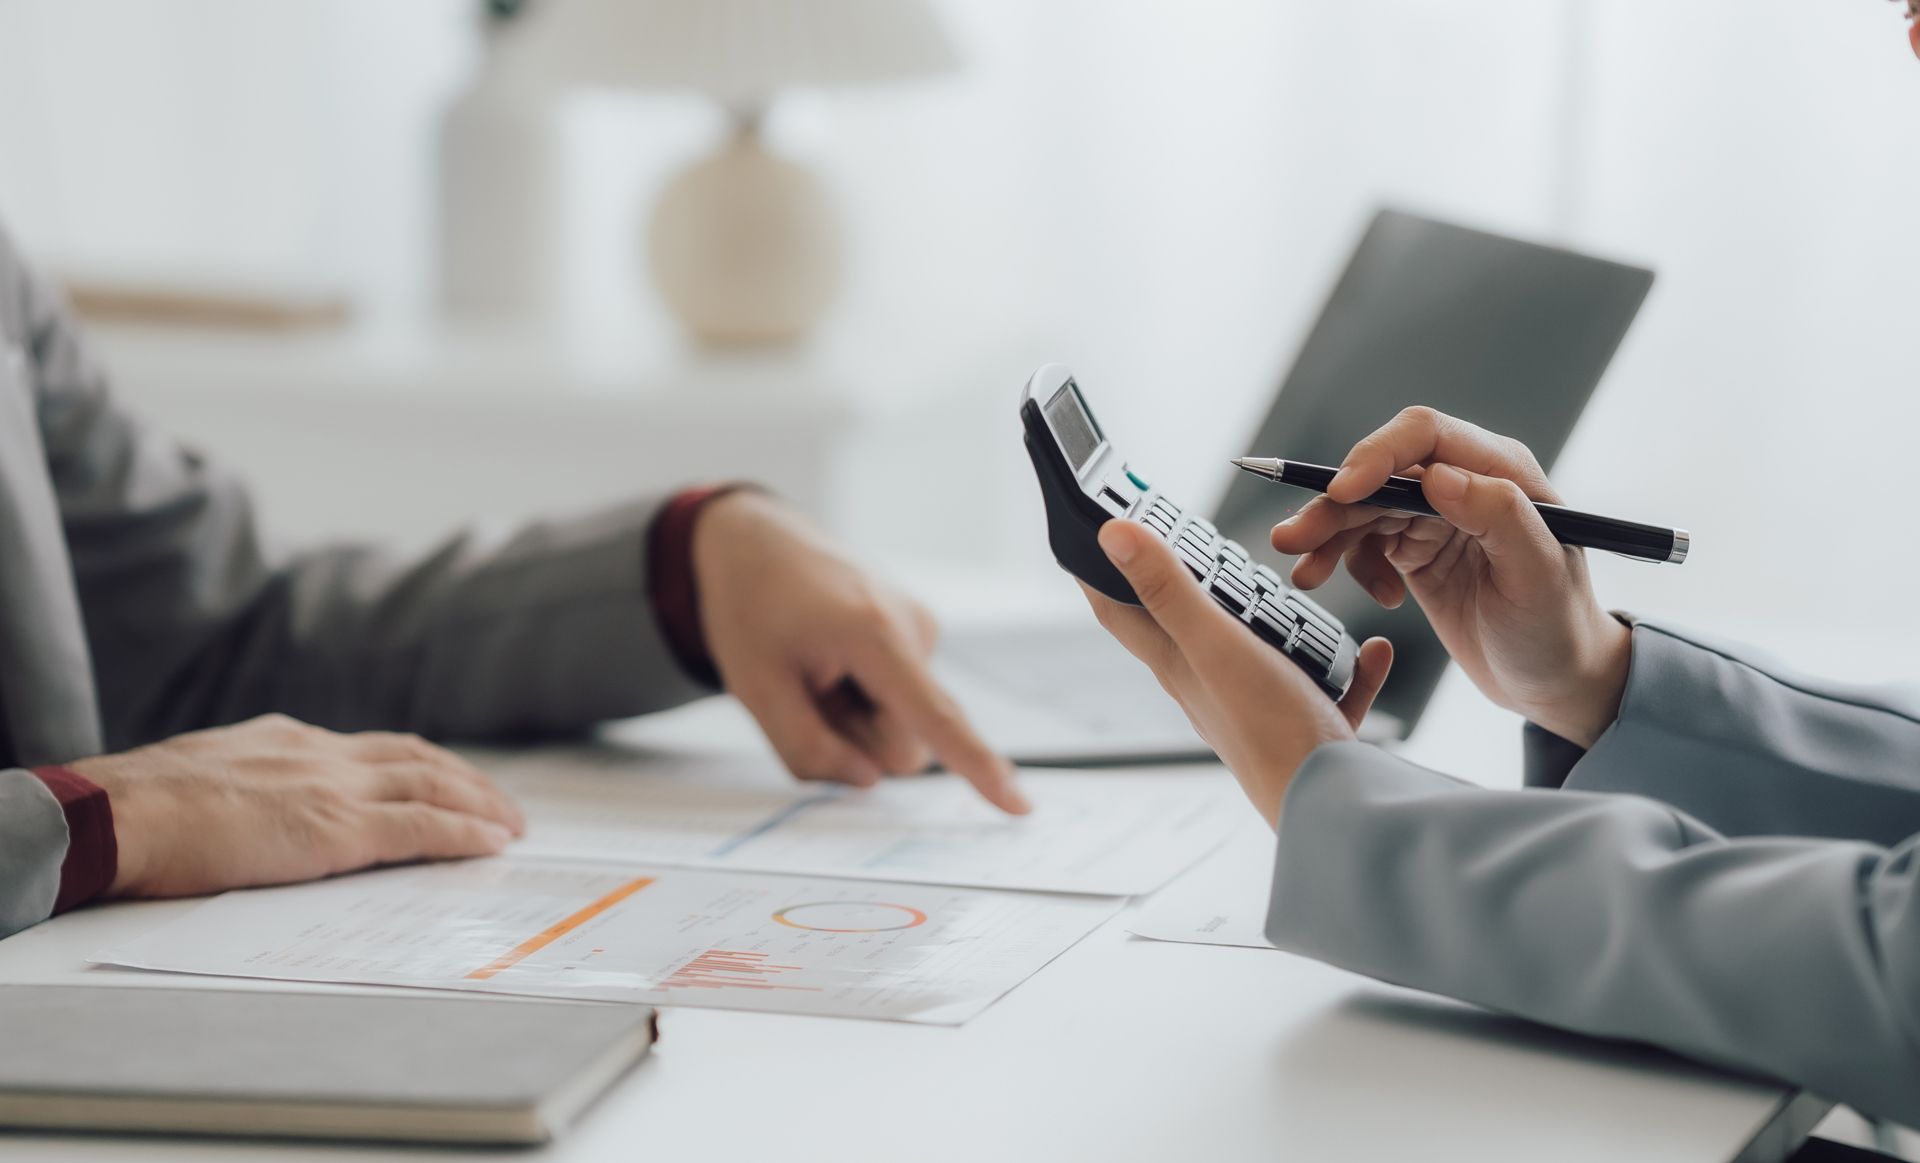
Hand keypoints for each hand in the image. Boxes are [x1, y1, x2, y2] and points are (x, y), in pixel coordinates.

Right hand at [69, 714, 525, 898]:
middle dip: (466, 781)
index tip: (446, 778)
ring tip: (511, 826)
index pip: (372, 748)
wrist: (118, 813)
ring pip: (432, 785)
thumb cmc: (139, 810)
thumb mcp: (202, 780)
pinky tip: (492, 843)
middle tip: (500, 806)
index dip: (418, 764)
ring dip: (480, 805)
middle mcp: (320, 753)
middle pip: (416, 758)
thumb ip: (244, 786)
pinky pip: (422, 826)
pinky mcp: (337, 827)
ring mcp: (333, 787)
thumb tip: (255, 809)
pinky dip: (464, 832)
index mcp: (287, 741)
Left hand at [692, 491, 1026, 813]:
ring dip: (856, 717)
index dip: (977, 768)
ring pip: (903, 723)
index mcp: (876, 635)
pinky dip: (863, 695)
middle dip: (858, 740)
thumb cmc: (750, 608)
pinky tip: (831, 659)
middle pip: (908, 742)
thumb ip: (808, 750)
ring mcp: (921, 628)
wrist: (756, 541)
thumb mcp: (755, 689)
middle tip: (805, 694)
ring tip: (815, 670)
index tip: (1020, 806)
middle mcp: (915, 628)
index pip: (936, 719)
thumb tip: (869, 781)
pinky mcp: (917, 634)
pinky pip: (900, 698)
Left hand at [1081, 520, 1392, 825]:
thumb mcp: (1216, 643)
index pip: (1119, 610)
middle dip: (1180, 585)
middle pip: (1184, 626)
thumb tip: (1113, 534)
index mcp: (1178, 663)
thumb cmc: (1268, 728)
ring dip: (1269, 623)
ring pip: (1258, 655)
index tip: (1085, 533)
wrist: (1329, 805)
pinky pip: (1331, 688)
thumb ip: (1169, 589)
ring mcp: (1258, 708)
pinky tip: (1375, 650)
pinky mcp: (1307, 729)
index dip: (1095, 570)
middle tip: (1181, 542)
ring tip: (1280, 593)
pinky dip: (1351, 669)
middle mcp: (1209, 685)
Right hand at [1268, 406, 1630, 745]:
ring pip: (1363, 507)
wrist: (1554, 681)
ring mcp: (1438, 517)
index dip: (1377, 455)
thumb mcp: (1538, 576)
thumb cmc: (1558, 629)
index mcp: (1502, 474)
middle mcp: (1465, 485)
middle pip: (1381, 474)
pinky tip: (1383, 598)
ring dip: (1328, 537)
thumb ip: (1498, 517)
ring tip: (1304, 575)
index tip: (1341, 491)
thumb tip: (1438, 475)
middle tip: (1292, 541)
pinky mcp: (1417, 549)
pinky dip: (1354, 565)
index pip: (1426, 436)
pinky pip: (1365, 541)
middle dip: (1333, 506)